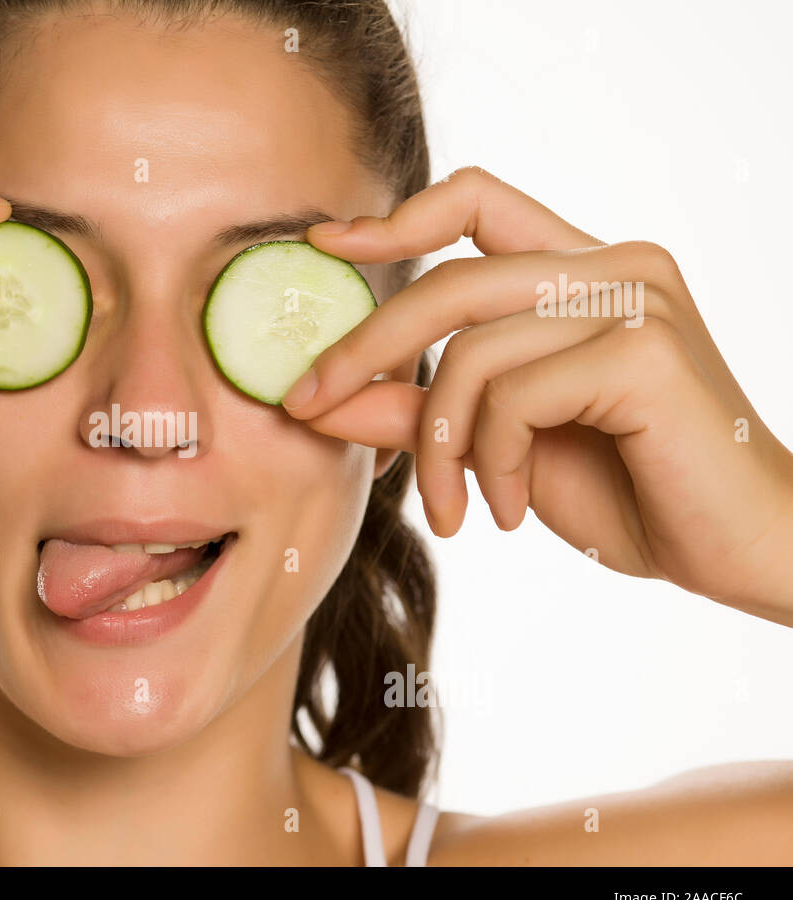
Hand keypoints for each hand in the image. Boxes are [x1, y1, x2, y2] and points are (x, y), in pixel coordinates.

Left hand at [283, 167, 792, 625]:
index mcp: (582, 271)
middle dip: (362, 349)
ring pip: (470, 352)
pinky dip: (493, 461)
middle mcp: (613, 265)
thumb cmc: (630, 492)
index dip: (393, 218)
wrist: (739, 551)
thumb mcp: (498, 447)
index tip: (323, 244)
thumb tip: (316, 400)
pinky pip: (513, 395)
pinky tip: (509, 510)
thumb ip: (416, 411)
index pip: (476, 200)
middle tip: (308, 407)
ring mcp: (635, 299)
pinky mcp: (644, 350)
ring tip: (456, 507)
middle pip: (448, 281)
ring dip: (438, 443)